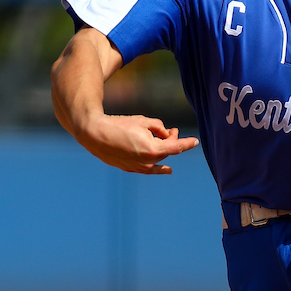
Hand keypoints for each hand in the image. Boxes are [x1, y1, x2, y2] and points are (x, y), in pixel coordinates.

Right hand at [73, 113, 198, 174]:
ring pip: (158, 161)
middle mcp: (147, 162)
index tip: (195, 141)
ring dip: (164, 152)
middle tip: (171, 130)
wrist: (95, 135)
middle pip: (167, 152)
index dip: (187, 143)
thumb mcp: (143, 121)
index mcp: (153, 150)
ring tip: (165, 143)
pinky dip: (157, 167)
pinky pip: (148, 168)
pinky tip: (165, 169)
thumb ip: (158, 127)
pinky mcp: (129, 168)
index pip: (177, 147)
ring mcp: (138, 167)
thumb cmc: (119, 125)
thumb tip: (166, 134)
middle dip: (171, 140)